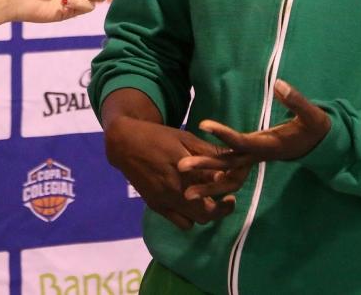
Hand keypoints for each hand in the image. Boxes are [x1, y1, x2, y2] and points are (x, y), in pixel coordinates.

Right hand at [102, 88, 241, 230]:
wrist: (125, 144)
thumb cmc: (158, 137)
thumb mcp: (185, 138)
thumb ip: (208, 151)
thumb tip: (234, 156)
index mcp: (185, 168)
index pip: (216, 184)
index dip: (229, 185)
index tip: (234, 182)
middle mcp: (176, 188)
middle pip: (209, 212)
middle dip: (223, 208)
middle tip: (228, 199)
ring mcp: (165, 200)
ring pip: (196, 220)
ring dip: (207, 213)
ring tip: (210, 201)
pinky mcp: (156, 206)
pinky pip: (181, 223)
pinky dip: (190, 218)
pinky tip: (191, 205)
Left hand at [176, 80, 330, 198]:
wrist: (319, 145)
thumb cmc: (315, 129)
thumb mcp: (312, 115)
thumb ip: (296, 101)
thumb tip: (279, 84)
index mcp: (268, 145)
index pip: (241, 141)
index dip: (223, 133)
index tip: (202, 124)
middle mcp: (257, 155)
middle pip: (227, 164)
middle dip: (205, 167)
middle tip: (179, 167)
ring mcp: (253, 158)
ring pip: (227, 173)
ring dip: (206, 180)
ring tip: (183, 186)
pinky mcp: (251, 156)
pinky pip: (230, 170)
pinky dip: (215, 176)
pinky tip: (197, 180)